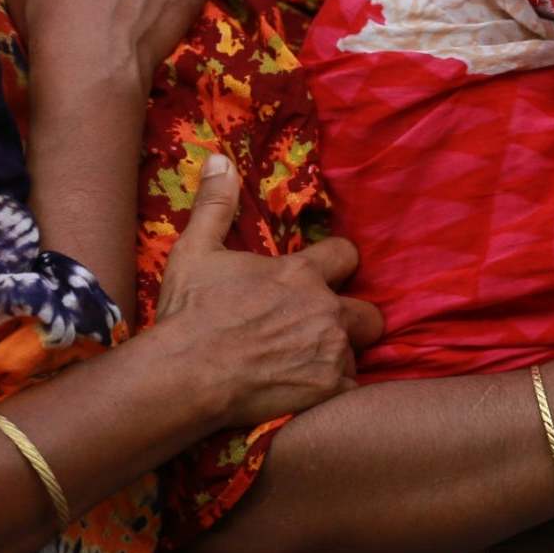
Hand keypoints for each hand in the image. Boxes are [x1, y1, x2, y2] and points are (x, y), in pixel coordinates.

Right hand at [153, 154, 383, 426]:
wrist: (184, 374)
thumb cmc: (188, 314)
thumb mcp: (194, 252)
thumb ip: (215, 206)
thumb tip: (220, 159)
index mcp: (301, 274)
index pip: (348, 256)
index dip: (338, 266)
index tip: (323, 277)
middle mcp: (326, 309)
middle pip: (369, 313)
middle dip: (352, 321)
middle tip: (322, 331)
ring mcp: (331, 349)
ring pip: (357, 352)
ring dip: (338, 358)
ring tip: (307, 366)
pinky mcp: (329, 386)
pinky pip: (351, 390)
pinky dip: (334, 392)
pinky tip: (309, 394)